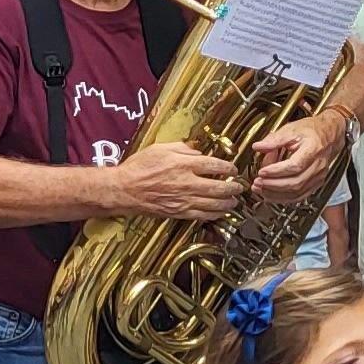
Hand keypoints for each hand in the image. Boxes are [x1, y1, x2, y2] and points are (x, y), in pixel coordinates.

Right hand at [114, 141, 244, 221]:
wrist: (124, 189)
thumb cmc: (139, 168)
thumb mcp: (159, 148)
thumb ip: (182, 149)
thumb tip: (197, 152)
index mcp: (183, 164)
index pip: (214, 165)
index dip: (228, 167)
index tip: (233, 169)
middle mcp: (187, 183)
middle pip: (219, 187)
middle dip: (233, 188)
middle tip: (239, 187)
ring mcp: (184, 200)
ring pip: (214, 204)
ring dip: (227, 203)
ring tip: (234, 202)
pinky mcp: (178, 213)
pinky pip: (201, 215)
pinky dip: (214, 215)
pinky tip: (219, 213)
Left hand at [243, 108, 345, 203]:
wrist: (327, 135)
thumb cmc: (311, 131)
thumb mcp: (291, 129)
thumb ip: (274, 139)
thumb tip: (258, 146)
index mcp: (313, 149)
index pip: (294, 166)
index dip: (276, 171)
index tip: (262, 172)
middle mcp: (318, 166)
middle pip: (296, 182)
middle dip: (273, 185)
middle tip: (258, 182)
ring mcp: (318, 176)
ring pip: (297, 193)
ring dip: (276, 194)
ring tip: (261, 190)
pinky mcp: (316, 183)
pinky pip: (300, 196)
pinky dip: (284, 199)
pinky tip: (271, 196)